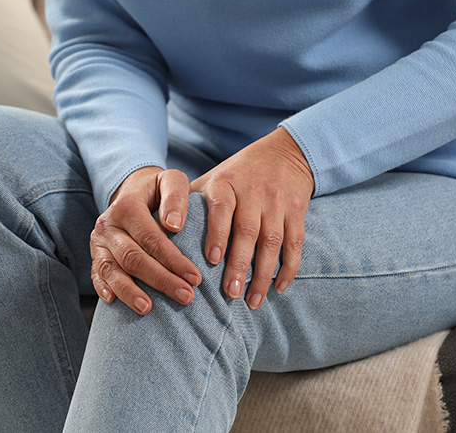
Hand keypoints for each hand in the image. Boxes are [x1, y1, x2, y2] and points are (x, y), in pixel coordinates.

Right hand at [90, 167, 202, 314]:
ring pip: (111, 269)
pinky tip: (114, 302)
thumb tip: (174, 225)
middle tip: (186, 296)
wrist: (133, 190)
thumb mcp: (171, 180)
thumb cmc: (158, 190)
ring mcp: (98, 241)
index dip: (174, 260)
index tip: (195, 278)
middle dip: (160, 280)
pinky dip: (104, 288)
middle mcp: (108, 223)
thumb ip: (176, 195)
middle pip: (133, 257)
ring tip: (148, 308)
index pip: (151, 238)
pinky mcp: (95, 254)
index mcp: (127, 205)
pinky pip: (96, 274)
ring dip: (130, 291)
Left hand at [190, 128, 313, 309]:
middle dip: (239, 264)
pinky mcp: (297, 211)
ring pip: (272, 241)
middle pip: (247, 230)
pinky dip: (289, 267)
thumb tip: (159, 231)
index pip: (221, 208)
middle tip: (229, 294)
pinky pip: (295, 242)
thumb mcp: (214, 178)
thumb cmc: (239, 173)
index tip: (212, 259)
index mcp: (227, 183)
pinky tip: (278, 288)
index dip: (218, 233)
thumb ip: (190, 201)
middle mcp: (253, 192)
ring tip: (251, 301)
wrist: (285, 154)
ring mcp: (277, 202)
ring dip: (263, 274)